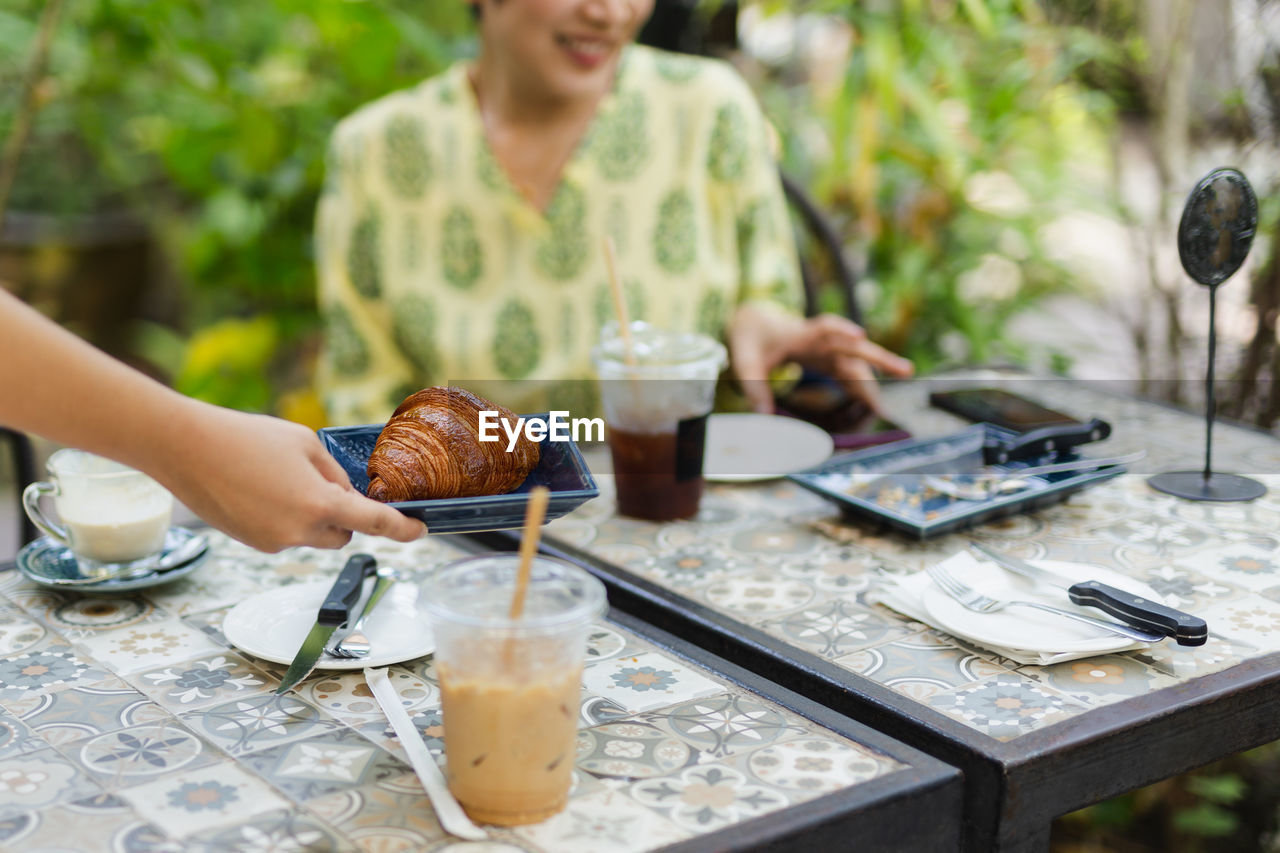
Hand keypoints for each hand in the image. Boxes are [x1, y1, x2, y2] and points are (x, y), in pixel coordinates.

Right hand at [156, 402, 425, 551]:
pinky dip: (286, 518)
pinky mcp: (254, 544)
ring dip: (313, 515)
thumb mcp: (304, 444)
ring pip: (314, 535)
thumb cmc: (246, 437)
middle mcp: (299, 531)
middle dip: (345, 515)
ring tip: (281, 479)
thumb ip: (334, 473)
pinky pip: (287, 534)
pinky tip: (262, 490)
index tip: (420, 532)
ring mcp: (275, 542)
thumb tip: (347, 494)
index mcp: (319, 503)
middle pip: (344, 534)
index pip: (374, 523)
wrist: (185, 448)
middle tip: (323, 482)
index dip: (402, 529)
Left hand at [728, 305, 913, 414]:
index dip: (842, 330)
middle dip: (880, 357)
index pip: (825, 328)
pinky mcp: (829, 361)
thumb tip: (763, 416)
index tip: (859, 336)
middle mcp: (821, 341)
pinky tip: (870, 406)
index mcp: (801, 334)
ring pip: (856, 365)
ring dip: (870, 383)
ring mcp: (828, 351)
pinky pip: (849, 375)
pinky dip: (859, 389)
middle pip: (854, 347)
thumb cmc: (752, 341)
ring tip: (881, 408)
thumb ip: (754, 387)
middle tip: (906, 371)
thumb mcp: (746, 362)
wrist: (756, 324)